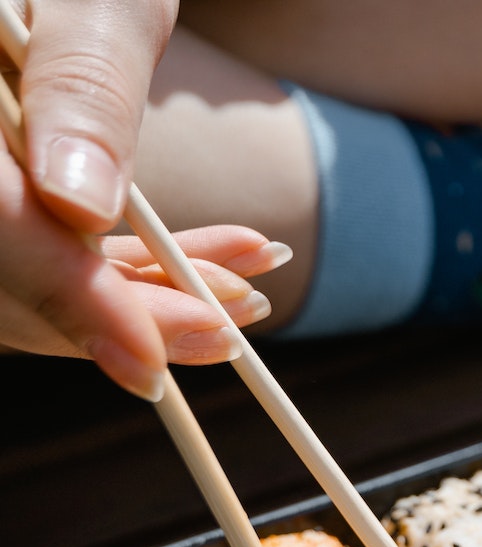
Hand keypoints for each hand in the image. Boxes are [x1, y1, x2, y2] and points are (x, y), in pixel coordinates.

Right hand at [0, 0, 281, 398]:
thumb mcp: (96, 0)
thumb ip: (81, 87)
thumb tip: (81, 210)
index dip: (72, 301)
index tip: (150, 367)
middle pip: (13, 272)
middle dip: (126, 315)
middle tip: (232, 332)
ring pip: (44, 270)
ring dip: (150, 298)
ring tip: (250, 298)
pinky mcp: (18, 191)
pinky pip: (67, 243)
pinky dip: (144, 260)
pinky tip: (231, 255)